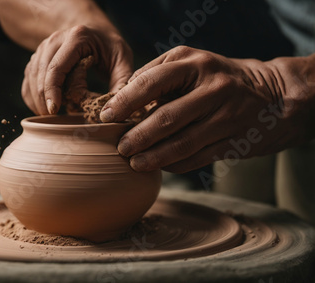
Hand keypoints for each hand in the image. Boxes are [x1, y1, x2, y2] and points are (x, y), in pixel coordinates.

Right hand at [22, 25, 132, 114]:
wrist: (94, 31)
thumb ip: (121, 83)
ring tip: (55, 114)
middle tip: (55, 118)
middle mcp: (55, 40)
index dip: (52, 91)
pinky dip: (33, 98)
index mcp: (77, 37)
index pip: (56, 67)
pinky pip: (28, 81)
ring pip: (32, 78)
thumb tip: (112, 111)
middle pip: (40, 74)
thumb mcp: (123, 59)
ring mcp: (43, 48)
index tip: (54, 111)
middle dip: (44, 100)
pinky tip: (45, 108)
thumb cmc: (109, 46)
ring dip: (39, 100)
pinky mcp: (37, 58)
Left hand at [100, 46, 314, 172]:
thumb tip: (121, 99)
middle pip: (166, 117)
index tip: (106, 117)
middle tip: (120, 148)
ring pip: (182, 143)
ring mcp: (226, 116)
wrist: (276, 96)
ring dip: (154, 157)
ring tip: (134, 164)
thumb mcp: (192, 63)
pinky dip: (174, 164)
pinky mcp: (234, 141)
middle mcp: (213, 88)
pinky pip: (197, 157)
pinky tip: (160, 166)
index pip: (152, 82)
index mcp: (195, 64)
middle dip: (138, 136)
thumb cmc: (219, 78)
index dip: (125, 101)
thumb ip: (157, 75)